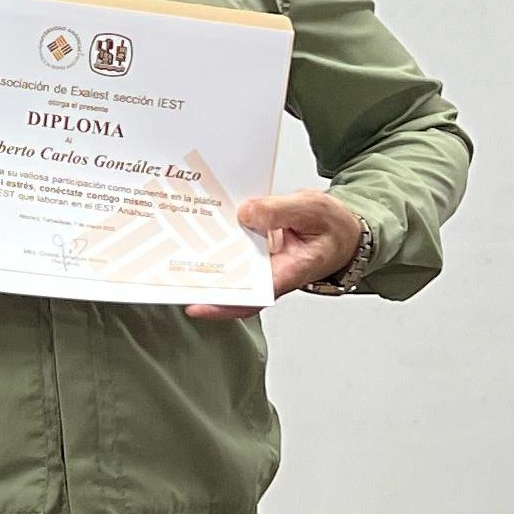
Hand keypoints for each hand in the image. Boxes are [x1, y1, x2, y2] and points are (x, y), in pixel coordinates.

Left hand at [187, 191, 361, 320]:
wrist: (343, 229)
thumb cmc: (333, 226)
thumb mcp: (313, 208)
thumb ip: (280, 210)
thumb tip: (246, 213)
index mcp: (288, 273)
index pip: (253, 296)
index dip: (224, 304)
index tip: (197, 305)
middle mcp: (268, 273)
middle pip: (231, 284)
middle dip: (202, 281)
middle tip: (170, 274)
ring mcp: (258, 262)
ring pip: (227, 266)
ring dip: (202, 258)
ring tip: (172, 248)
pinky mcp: (252, 248)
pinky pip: (231, 246)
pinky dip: (215, 237)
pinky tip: (196, 222)